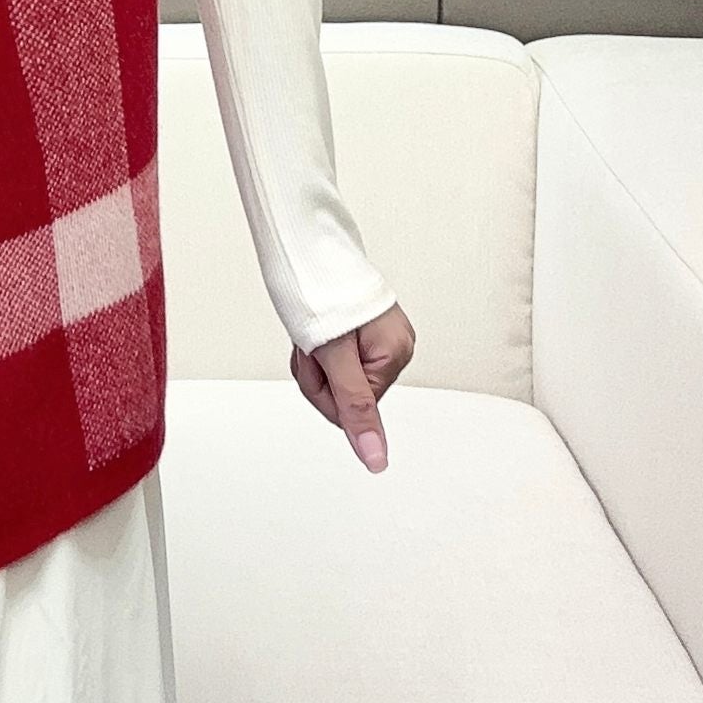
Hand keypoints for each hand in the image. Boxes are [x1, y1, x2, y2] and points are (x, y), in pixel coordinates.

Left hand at [289, 301, 414, 473]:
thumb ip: (354, 409)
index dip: (324, 390)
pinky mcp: (363, 327)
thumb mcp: (333, 356)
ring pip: (337, 376)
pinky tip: (312, 328)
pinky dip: (318, 347)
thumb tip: (375, 458)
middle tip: (308, 342)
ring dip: (314, 359)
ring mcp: (379, 335)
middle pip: (346, 393)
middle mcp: (394, 346)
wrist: (307, 244)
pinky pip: (337, 356)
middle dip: (318, 374)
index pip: (355, 408)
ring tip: (309, 330)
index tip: (314, 359)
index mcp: (395, 354)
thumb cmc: (320, 289)